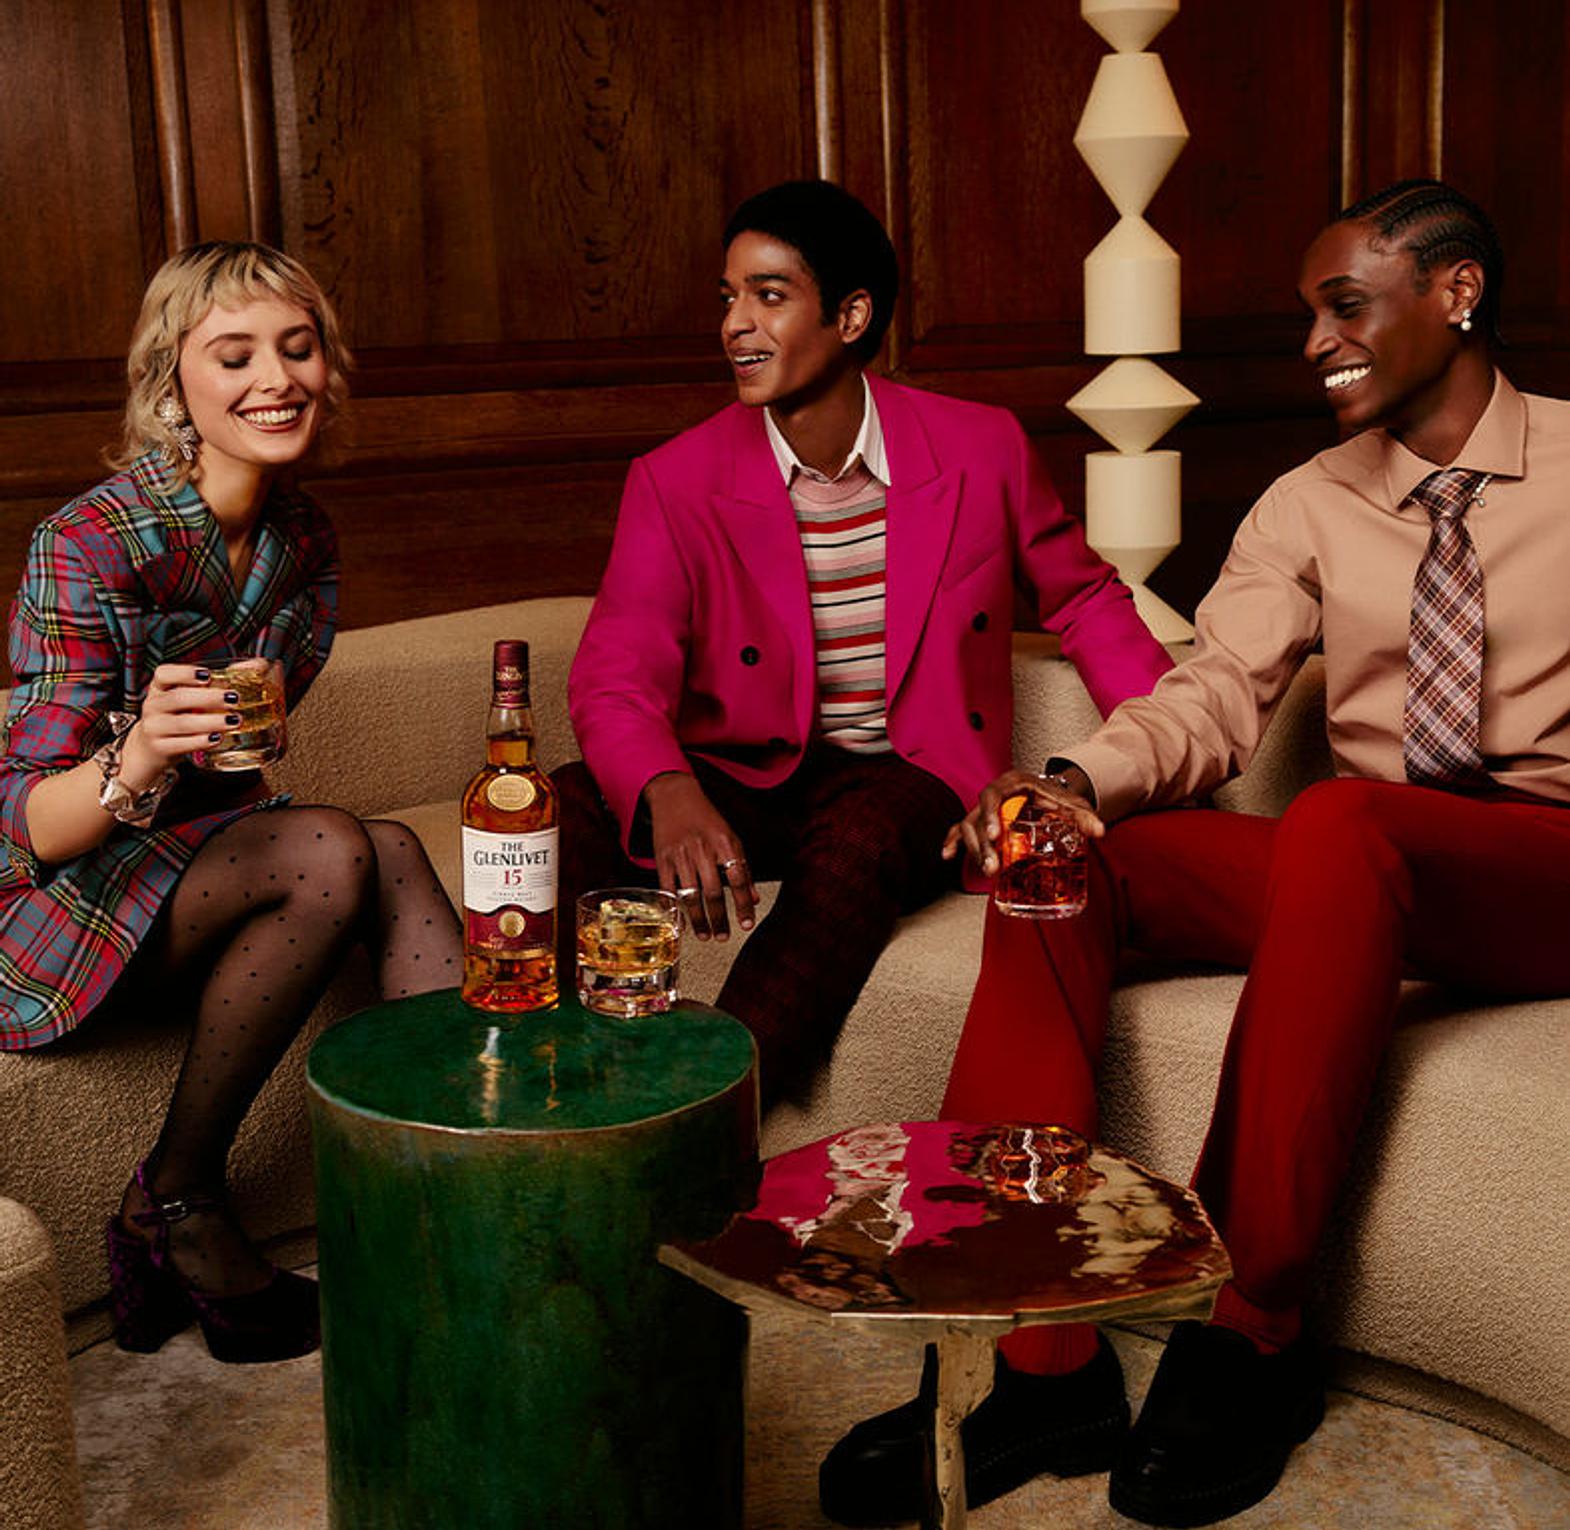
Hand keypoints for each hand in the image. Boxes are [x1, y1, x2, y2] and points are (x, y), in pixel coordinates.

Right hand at [118, 663, 249, 788]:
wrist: (150, 748)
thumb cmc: (179, 715)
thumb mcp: (191, 696)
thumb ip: (221, 680)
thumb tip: (259, 665)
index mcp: (160, 687)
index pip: (164, 674)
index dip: (184, 673)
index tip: (208, 675)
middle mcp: (154, 705)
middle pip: (178, 698)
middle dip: (208, 698)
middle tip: (234, 699)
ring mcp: (154, 727)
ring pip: (181, 723)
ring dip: (209, 722)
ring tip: (233, 721)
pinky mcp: (160, 748)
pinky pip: (179, 744)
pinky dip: (199, 742)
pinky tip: (216, 739)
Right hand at [644, 772, 756, 940]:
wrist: (674, 796)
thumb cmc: (706, 819)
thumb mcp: (730, 838)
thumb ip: (743, 869)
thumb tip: (753, 899)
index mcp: (724, 842)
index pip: (738, 879)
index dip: (743, 905)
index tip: (747, 924)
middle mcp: (702, 849)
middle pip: (713, 892)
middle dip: (719, 919)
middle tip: (724, 936)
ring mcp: (680, 854)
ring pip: (690, 895)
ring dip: (699, 920)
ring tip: (705, 936)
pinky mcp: (662, 858)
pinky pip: (668, 889)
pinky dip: (675, 908)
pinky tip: (682, 922)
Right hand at [943, 764, 1103, 875]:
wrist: (1051, 794)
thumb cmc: (1058, 798)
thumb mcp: (1073, 805)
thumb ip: (1086, 817)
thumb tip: (1100, 832)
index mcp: (1012, 784)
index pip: (992, 795)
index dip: (989, 815)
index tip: (994, 837)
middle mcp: (994, 795)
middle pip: (976, 817)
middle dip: (981, 845)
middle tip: (992, 868)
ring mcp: (985, 809)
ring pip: (968, 827)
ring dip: (973, 850)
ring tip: (987, 872)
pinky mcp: (982, 821)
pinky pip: (961, 829)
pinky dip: (954, 841)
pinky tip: (948, 856)